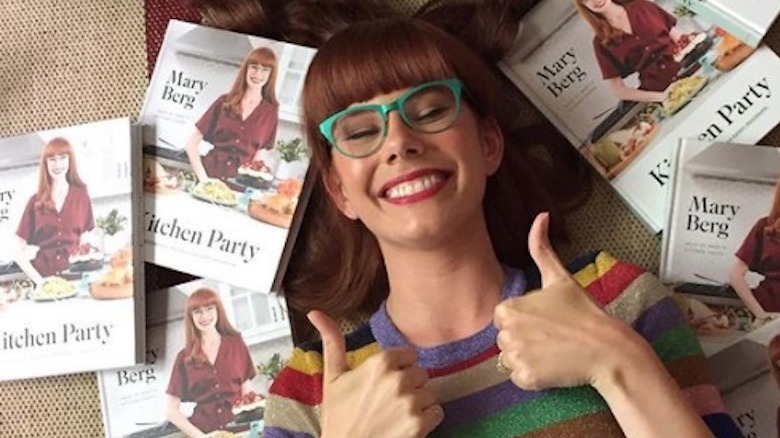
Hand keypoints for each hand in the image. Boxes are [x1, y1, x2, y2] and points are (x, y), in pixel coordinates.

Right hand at [307, 310, 443, 437]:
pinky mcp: (419, 425)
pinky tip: (407, 425)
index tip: (385, 383)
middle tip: (388, 402)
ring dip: (419, 403)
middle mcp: (398, 380)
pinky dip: (427, 420)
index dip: (398, 368)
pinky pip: (437, 412)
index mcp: (379, 363)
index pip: (407, 355)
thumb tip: (314, 311)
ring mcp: (410, 403)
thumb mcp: (332, 376)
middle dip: (409, 386)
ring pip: (430, 392)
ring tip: (397, 415)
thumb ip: (332, 341)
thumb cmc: (338, 416)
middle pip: (420, 373)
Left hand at [494, 212, 636, 390]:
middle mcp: (506, 332)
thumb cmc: (585, 313)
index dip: (525, 319)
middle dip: (525, 339)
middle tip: (553, 336)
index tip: (546, 320)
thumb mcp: (560, 278)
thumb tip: (540, 215)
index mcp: (509, 307)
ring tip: (554, 350)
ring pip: (510, 359)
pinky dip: (534, 376)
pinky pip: (519, 378)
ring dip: (528, 357)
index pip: (504, 317)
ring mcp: (516, 356)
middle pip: (505, 338)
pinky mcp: (526, 378)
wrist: (609, 349)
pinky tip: (553, 366)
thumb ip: (542, 248)